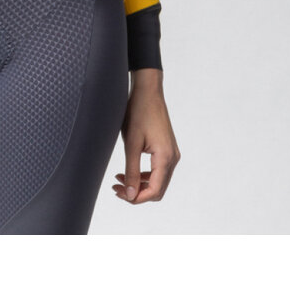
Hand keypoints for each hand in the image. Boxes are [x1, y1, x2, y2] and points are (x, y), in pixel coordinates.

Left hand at [114, 68, 179, 204]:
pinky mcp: (167, 149)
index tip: (119, 193)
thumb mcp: (131, 143)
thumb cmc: (139, 112)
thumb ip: (131, 171)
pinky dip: (145, 175)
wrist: (147, 91)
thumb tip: (130, 195)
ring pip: (158, 181)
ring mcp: (171, 153)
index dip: (137, 198)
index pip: (155, 191)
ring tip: (119, 179)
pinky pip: (158, 170)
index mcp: (166, 157)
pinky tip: (128, 171)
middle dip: (137, 193)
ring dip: (140, 184)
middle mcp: (173, 158)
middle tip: (117, 188)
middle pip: (158, 189)